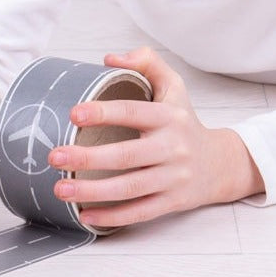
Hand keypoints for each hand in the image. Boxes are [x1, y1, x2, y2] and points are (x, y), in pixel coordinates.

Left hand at [47, 47, 263, 228]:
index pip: (132, 112)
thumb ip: (146, 63)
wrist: (220, 164)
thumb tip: (108, 60)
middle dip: (87, 157)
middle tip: (55, 156)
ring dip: (92, 190)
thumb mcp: (173, 86)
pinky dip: (112, 216)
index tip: (73, 114)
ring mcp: (174, 177)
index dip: (103, 113)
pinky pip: (140, 212)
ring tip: (60, 188)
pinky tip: (85, 215)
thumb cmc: (184, 122)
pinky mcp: (173, 202)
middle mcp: (173, 147)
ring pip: (130, 188)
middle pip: (126, 156)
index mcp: (169, 116)